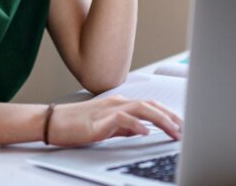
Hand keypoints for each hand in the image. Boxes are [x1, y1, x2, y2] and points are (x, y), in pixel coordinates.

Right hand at [47, 96, 182, 146]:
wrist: (50, 121)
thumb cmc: (74, 124)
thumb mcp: (105, 126)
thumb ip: (123, 126)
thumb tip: (141, 130)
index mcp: (119, 103)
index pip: (149, 105)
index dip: (168, 113)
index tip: (182, 125)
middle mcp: (116, 102)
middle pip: (150, 105)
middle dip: (170, 116)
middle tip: (185, 129)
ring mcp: (108, 109)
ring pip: (141, 109)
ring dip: (160, 120)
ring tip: (173, 131)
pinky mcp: (98, 120)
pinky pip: (122, 119)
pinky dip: (136, 125)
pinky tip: (146, 133)